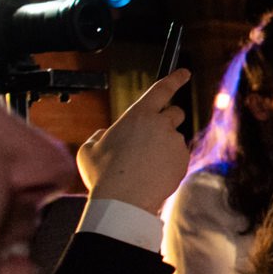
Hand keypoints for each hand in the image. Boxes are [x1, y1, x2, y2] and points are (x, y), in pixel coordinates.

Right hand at [75, 69, 191, 215]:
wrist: (124, 201)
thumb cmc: (103, 174)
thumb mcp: (88, 150)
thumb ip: (99, 137)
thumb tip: (105, 136)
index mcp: (139, 116)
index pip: (161, 89)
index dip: (175, 79)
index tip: (184, 73)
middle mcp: (162, 125)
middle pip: (175, 112)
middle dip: (166, 120)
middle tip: (151, 136)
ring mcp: (175, 143)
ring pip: (173, 139)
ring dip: (162, 147)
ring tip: (141, 167)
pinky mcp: (184, 160)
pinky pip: (178, 157)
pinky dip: (168, 164)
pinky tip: (151, 176)